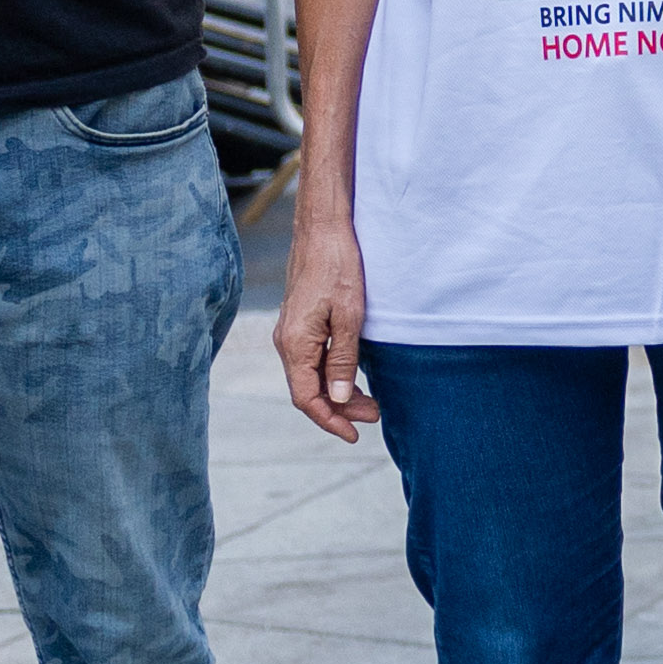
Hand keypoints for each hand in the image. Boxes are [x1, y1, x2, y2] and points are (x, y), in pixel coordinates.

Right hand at [277, 219, 372, 440]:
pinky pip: (313, 360)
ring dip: (339, 392)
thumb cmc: (338, 266)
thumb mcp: (349, 315)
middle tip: (375, 415)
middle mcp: (287, 342)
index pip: (306, 398)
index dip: (330, 420)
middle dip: (340, 409)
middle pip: (309, 390)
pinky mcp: (300, 324)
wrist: (323, 230)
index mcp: (295, 344)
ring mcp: (292, 333)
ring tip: (371, 402)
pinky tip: (354, 376)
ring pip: (312, 376)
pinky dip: (333, 374)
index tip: (355, 434)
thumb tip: (340, 398)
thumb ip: (344, 358)